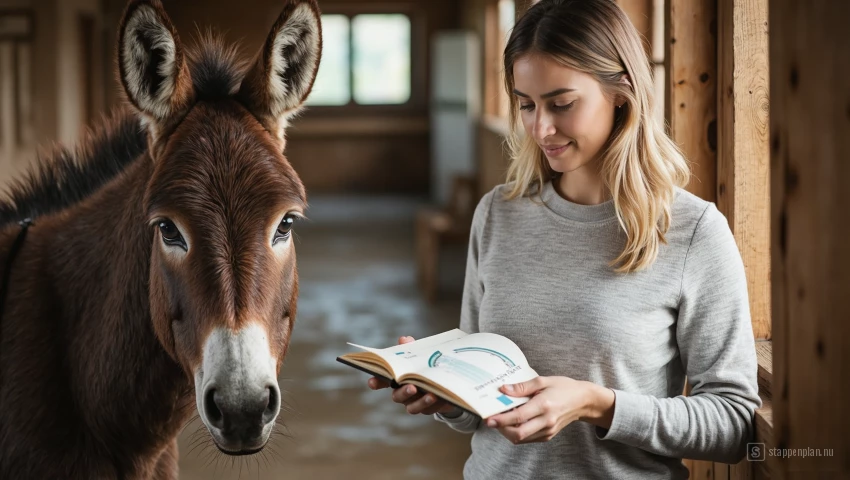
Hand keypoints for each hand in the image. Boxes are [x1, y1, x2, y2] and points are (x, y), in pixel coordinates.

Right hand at [366, 336, 460, 416]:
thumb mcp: (419, 355)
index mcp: (398, 379)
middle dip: (404, 392)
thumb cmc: (425, 366)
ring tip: (431, 395)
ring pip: (413, 407)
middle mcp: (403, 393)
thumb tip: (405, 339)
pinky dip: (435, 404)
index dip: (376, 382)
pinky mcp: (429, 408)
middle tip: (412, 387)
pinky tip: (441, 397)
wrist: (444, 380)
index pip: (382, 381)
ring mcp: (415, 402)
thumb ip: (411, 348)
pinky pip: (429, 410)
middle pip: (397, 396)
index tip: (372, 382)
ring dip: (421, 402)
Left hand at [484, 376, 614, 443]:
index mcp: (544, 405)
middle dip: (501, 429)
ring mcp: (548, 430)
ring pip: (522, 438)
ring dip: (508, 431)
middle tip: (492, 420)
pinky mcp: (548, 435)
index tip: (489, 419)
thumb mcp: (543, 381)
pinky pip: (529, 438)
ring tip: (502, 419)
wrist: (583, 400)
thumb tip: (504, 389)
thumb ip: (522, 387)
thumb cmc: (563, 387)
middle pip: (519, 433)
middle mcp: (547, 421)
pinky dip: (518, 432)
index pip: (519, 416)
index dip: (502, 419)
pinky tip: (515, 421)